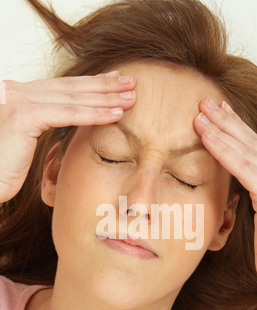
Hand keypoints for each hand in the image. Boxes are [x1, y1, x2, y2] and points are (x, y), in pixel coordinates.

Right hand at [0, 71, 135, 201]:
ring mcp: (19, 101)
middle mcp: (18, 91)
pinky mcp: (23, 117)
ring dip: (105, 98)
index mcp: (20, 95)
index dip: (91, 84)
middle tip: (131, 82)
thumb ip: (41, 124)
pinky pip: (67, 114)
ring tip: (131, 97)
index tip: (115, 82)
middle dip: (104, 85)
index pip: (63, 88)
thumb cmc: (3, 168)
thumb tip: (65, 123)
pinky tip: (115, 114)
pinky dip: (93, 114)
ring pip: (73, 99)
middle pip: (71, 87)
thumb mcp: (25, 141)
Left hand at [194, 97, 256, 295]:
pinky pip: (243, 167)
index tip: (220, 116)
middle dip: (227, 120)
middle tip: (207, 102)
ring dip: (220, 129)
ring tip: (200, 112)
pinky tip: (206, 136)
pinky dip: (223, 150)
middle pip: (252, 143)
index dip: (238, 130)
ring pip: (246, 150)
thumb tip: (241, 197)